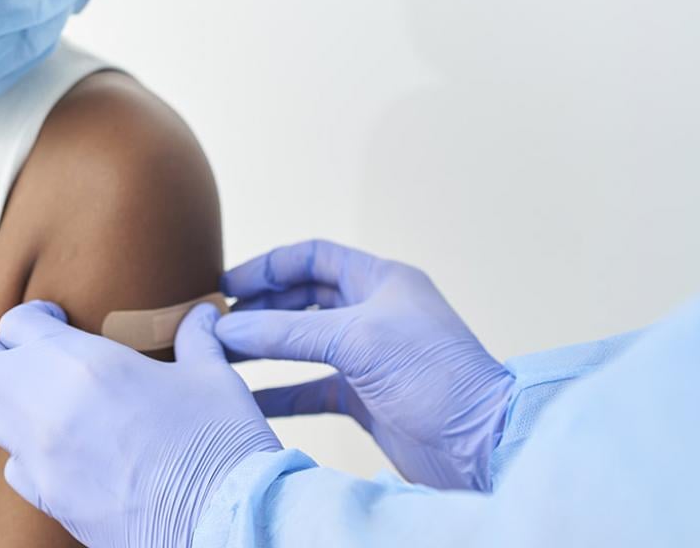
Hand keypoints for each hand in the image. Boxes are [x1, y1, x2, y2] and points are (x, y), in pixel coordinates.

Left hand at [0, 300, 280, 547]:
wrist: (222, 522)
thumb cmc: (219, 442)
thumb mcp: (212, 376)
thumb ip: (196, 337)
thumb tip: (204, 312)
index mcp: (84, 362)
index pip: (16, 322)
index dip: (35, 317)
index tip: (58, 320)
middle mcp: (46, 404)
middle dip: (2, 354)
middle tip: (38, 356)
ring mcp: (40, 457)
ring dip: (8, 401)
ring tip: (48, 401)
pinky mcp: (47, 498)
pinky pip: (13, 465)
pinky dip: (28, 452)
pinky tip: (65, 449)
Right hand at [218, 240, 513, 490]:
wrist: (480, 442)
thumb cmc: (435, 375)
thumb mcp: (357, 339)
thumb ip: (288, 331)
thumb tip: (228, 327)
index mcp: (381, 281)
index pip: (313, 257)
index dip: (268, 267)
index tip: (226, 285)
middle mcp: (373, 312)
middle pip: (303, 299)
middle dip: (260, 308)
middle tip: (218, 324)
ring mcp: (369, 356)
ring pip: (303, 343)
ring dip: (264, 348)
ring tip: (223, 356)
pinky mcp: (366, 396)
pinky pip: (311, 387)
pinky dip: (280, 392)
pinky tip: (249, 398)